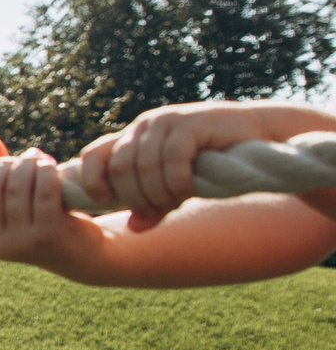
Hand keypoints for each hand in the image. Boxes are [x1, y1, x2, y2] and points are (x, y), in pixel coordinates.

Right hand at [0, 135, 92, 264]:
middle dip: (4, 165)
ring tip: (38, 159)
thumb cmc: (42, 220)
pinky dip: (46, 171)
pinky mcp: (48, 235)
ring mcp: (20, 242)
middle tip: (23, 160)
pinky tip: (50, 165)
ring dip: (28, 164)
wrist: (82, 255)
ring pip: (16, 188)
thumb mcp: (14, 202)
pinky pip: (44, 192)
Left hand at [77, 101, 334, 229]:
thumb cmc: (213, 164)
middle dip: (136, 196)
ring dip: (158, 192)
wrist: (258, 136)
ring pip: (144, 165)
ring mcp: (167, 121)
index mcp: (133, 138)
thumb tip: (133, 229)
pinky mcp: (191, 122)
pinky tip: (187, 191)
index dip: (92, 181)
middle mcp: (145, 126)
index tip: (106, 203)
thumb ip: (154, 206)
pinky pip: (172, 157)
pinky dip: (176, 181)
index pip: (93, 155)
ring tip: (176, 202)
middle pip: (120, 167)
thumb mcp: (176, 188)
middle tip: (158, 210)